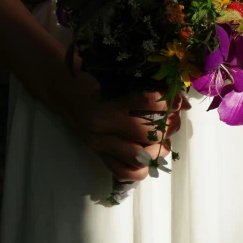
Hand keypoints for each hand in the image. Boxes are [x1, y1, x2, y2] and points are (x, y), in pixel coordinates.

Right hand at [35, 54, 190, 181]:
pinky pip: (122, 171)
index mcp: (109, 96)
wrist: (58, 84)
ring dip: (157, 150)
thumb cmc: (91, 73)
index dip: (170, 102)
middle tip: (172, 122)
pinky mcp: (97, 152)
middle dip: (167, 128)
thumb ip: (147, 83)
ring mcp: (99, 140)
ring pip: (139, 156)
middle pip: (148, 132)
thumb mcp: (117, 72)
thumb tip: (183, 103)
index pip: (150, 102)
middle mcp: (103, 121)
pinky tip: (147, 159)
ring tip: (162, 141)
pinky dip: (140, 170)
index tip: (176, 100)